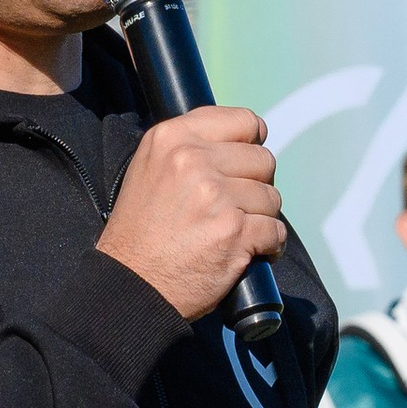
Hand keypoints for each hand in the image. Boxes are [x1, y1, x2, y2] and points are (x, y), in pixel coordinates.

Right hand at [95, 105, 283, 321]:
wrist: (130, 285)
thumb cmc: (140, 233)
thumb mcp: (149, 169)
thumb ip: (190, 147)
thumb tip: (242, 140)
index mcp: (172, 138)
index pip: (243, 122)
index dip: (250, 145)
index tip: (243, 166)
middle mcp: (192, 161)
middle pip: (263, 160)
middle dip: (255, 186)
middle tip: (232, 208)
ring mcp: (215, 196)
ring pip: (272, 197)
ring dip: (261, 218)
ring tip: (233, 233)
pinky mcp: (234, 232)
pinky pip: (276, 231)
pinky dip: (269, 245)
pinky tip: (249, 252)